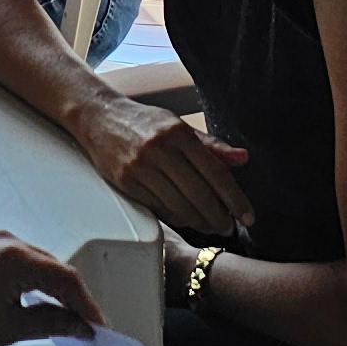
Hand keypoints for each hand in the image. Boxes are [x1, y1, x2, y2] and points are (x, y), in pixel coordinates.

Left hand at [0, 234, 101, 345]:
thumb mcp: (12, 329)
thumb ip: (53, 323)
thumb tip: (79, 325)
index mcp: (14, 258)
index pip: (65, 278)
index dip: (86, 304)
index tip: (97, 324)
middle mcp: (6, 242)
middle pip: (56, 268)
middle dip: (73, 297)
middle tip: (87, 325)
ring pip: (42, 263)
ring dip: (56, 288)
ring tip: (70, 317)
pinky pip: (25, 261)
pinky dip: (38, 281)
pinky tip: (46, 301)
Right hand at [71, 95, 253, 236]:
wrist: (99, 117)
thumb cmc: (144, 122)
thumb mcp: (179, 126)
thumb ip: (212, 146)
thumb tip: (243, 158)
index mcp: (178, 132)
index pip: (215, 172)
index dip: (235, 198)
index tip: (247, 216)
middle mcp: (160, 149)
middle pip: (199, 194)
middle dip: (220, 217)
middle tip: (230, 228)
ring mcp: (141, 166)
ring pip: (179, 206)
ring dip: (200, 222)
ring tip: (212, 227)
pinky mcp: (126, 181)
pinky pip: (159, 208)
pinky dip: (177, 218)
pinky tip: (188, 219)